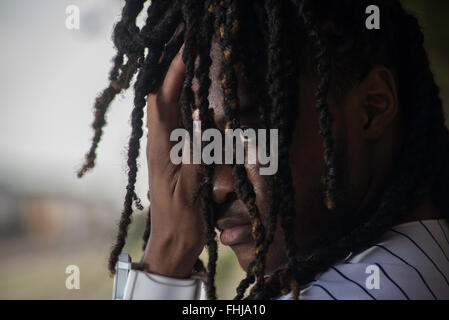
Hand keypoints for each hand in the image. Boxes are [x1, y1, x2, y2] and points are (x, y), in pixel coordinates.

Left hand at [143, 46, 205, 278]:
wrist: (172, 244)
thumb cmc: (181, 221)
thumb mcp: (191, 190)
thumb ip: (196, 152)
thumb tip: (200, 115)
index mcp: (161, 149)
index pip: (161, 100)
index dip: (172, 73)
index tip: (188, 52)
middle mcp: (160, 144)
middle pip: (163, 98)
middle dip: (176, 72)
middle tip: (194, 53)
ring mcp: (166, 150)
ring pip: (170, 109)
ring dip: (181, 86)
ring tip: (196, 68)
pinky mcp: (174, 156)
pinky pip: (179, 124)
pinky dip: (188, 106)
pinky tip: (198, 100)